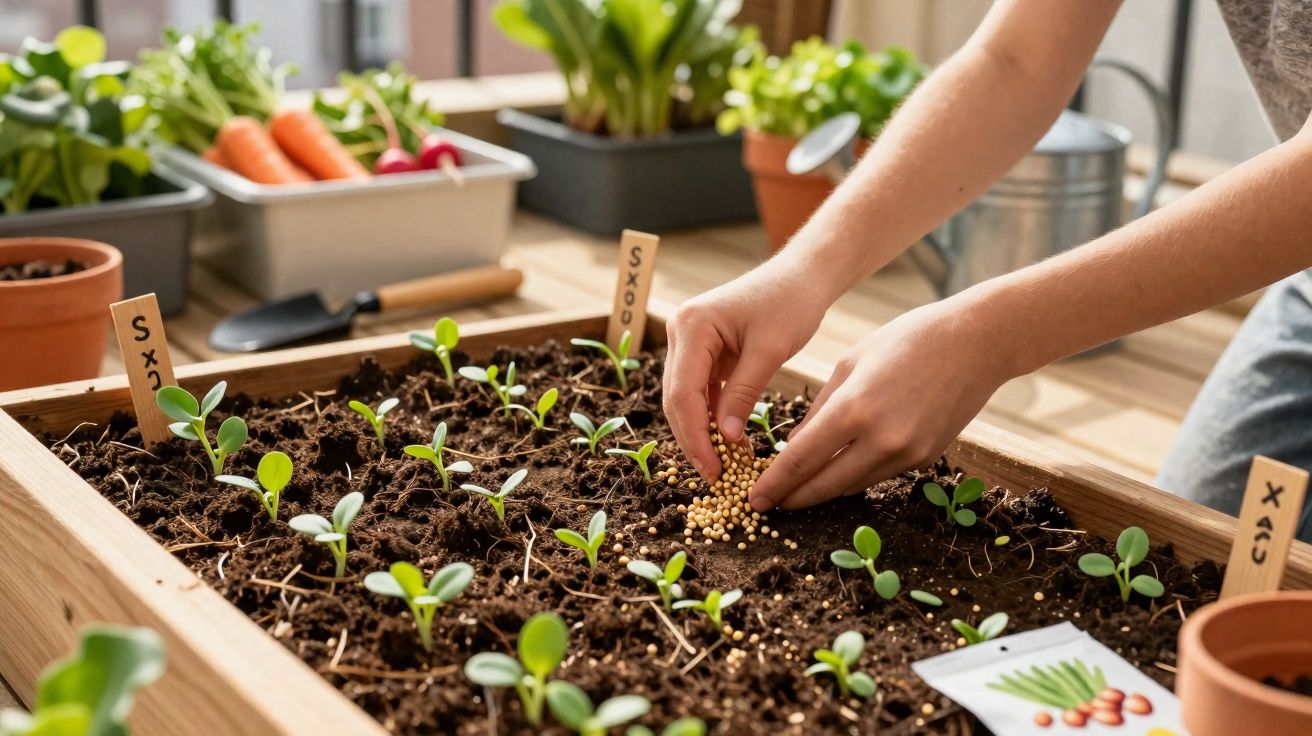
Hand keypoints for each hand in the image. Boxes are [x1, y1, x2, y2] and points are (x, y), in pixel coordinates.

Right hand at [662, 261, 830, 480]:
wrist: (802, 276)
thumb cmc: (790, 303)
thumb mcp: (769, 350)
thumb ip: (743, 393)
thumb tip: (724, 439)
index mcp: (692, 326)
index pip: (683, 393)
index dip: (695, 436)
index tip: (712, 470)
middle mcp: (680, 331)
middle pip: (676, 398)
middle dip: (694, 439)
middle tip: (715, 476)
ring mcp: (689, 340)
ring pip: (686, 398)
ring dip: (703, 431)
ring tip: (725, 464)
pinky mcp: (703, 350)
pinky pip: (701, 390)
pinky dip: (713, 416)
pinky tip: (731, 440)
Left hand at [749, 298, 1014, 510]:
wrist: (975, 343)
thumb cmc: (906, 341)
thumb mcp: (848, 365)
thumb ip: (818, 411)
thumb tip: (793, 449)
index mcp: (853, 409)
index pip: (800, 460)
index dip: (775, 484)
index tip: (755, 499)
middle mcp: (880, 440)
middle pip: (824, 485)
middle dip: (793, 498)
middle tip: (768, 505)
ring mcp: (906, 454)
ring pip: (851, 486)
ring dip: (821, 492)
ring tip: (795, 492)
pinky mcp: (924, 459)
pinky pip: (876, 477)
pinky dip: (851, 478)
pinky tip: (834, 474)